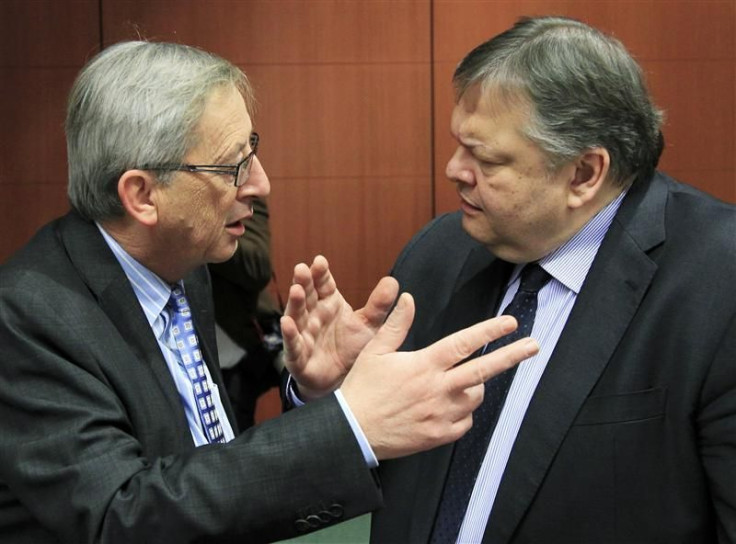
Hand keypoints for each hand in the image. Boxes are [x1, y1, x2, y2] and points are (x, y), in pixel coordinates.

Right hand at [280, 255, 397, 399]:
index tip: (320, 261)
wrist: (343, 380)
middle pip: (307, 295)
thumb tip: (393, 281)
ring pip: (297, 316)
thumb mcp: (370, 325)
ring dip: (295, 303)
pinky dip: (290, 334)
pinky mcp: (298, 356)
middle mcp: (314, 315)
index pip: (323, 284)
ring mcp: (304, 334)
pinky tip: (287, 323)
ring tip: (296, 290)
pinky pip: (293, 344)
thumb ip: (379, 305)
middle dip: (304, 282)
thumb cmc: (353, 347)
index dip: (321, 273)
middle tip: (302, 268)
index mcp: (329, 304)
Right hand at [340, 292, 538, 459]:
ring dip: (474, 386)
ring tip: (457, 382)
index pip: (463, 344)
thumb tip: (408, 298)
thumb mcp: (374, 351)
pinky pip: (465, 421)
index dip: (489, 331)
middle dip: (512, 355)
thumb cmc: (362, 388)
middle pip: (483, 370)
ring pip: (475, 396)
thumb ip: (396, 325)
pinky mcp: (440, 435)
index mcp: (423, 365)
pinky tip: (447, 406)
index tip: (510, 323)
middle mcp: (437, 389)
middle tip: (533, 345)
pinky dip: (463, 411)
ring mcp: (441, 414)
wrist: (353, 432)